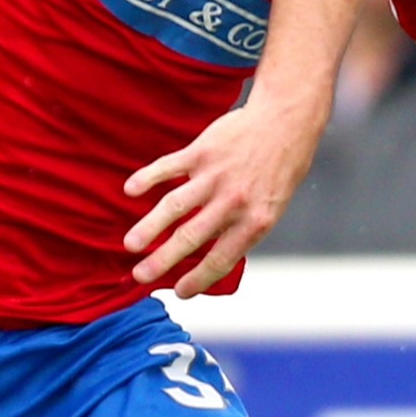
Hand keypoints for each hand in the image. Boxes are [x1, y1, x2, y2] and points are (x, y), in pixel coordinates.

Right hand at [124, 99, 316, 295]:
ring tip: (130, 245)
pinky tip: (130, 189)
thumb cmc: (278, 170)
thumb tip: (210, 253)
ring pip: (174, 206)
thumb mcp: (271, 208)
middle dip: (162, 261)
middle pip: (190, 237)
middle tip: (140, 276)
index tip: (180, 292)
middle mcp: (233, 202)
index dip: (198, 280)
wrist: (285, 124)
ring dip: (149, 227)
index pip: (220, 260)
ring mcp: (215, 176)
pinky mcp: (202, 152)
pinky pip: (169, 167)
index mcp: (254, 222)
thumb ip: (241, 229)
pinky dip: (148, 178)